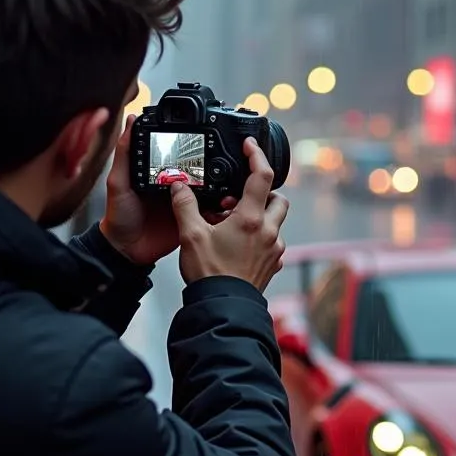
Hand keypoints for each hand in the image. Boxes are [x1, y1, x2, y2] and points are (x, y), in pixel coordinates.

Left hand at [100, 115, 233, 265]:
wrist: (126, 250)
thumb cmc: (118, 217)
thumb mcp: (118, 181)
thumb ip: (125, 152)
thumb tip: (130, 120)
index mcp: (158, 173)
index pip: (177, 155)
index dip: (188, 146)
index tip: (201, 135)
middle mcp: (174, 186)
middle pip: (197, 171)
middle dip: (210, 165)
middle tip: (220, 158)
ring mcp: (185, 204)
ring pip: (208, 189)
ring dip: (218, 185)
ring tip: (226, 178)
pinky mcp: (192, 220)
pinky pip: (209, 212)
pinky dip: (218, 207)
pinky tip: (223, 201)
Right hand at [171, 137, 288, 291]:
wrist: (222, 308)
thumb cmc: (210, 275)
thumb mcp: (190, 235)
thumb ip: (184, 205)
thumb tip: (178, 185)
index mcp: (251, 219)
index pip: (262, 176)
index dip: (256, 155)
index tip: (249, 146)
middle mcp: (269, 232)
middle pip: (278, 199)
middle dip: (263, 192)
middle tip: (239, 196)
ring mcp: (274, 250)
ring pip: (275, 222)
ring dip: (260, 216)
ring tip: (234, 222)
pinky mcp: (272, 265)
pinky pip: (272, 243)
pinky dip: (260, 237)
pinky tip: (239, 244)